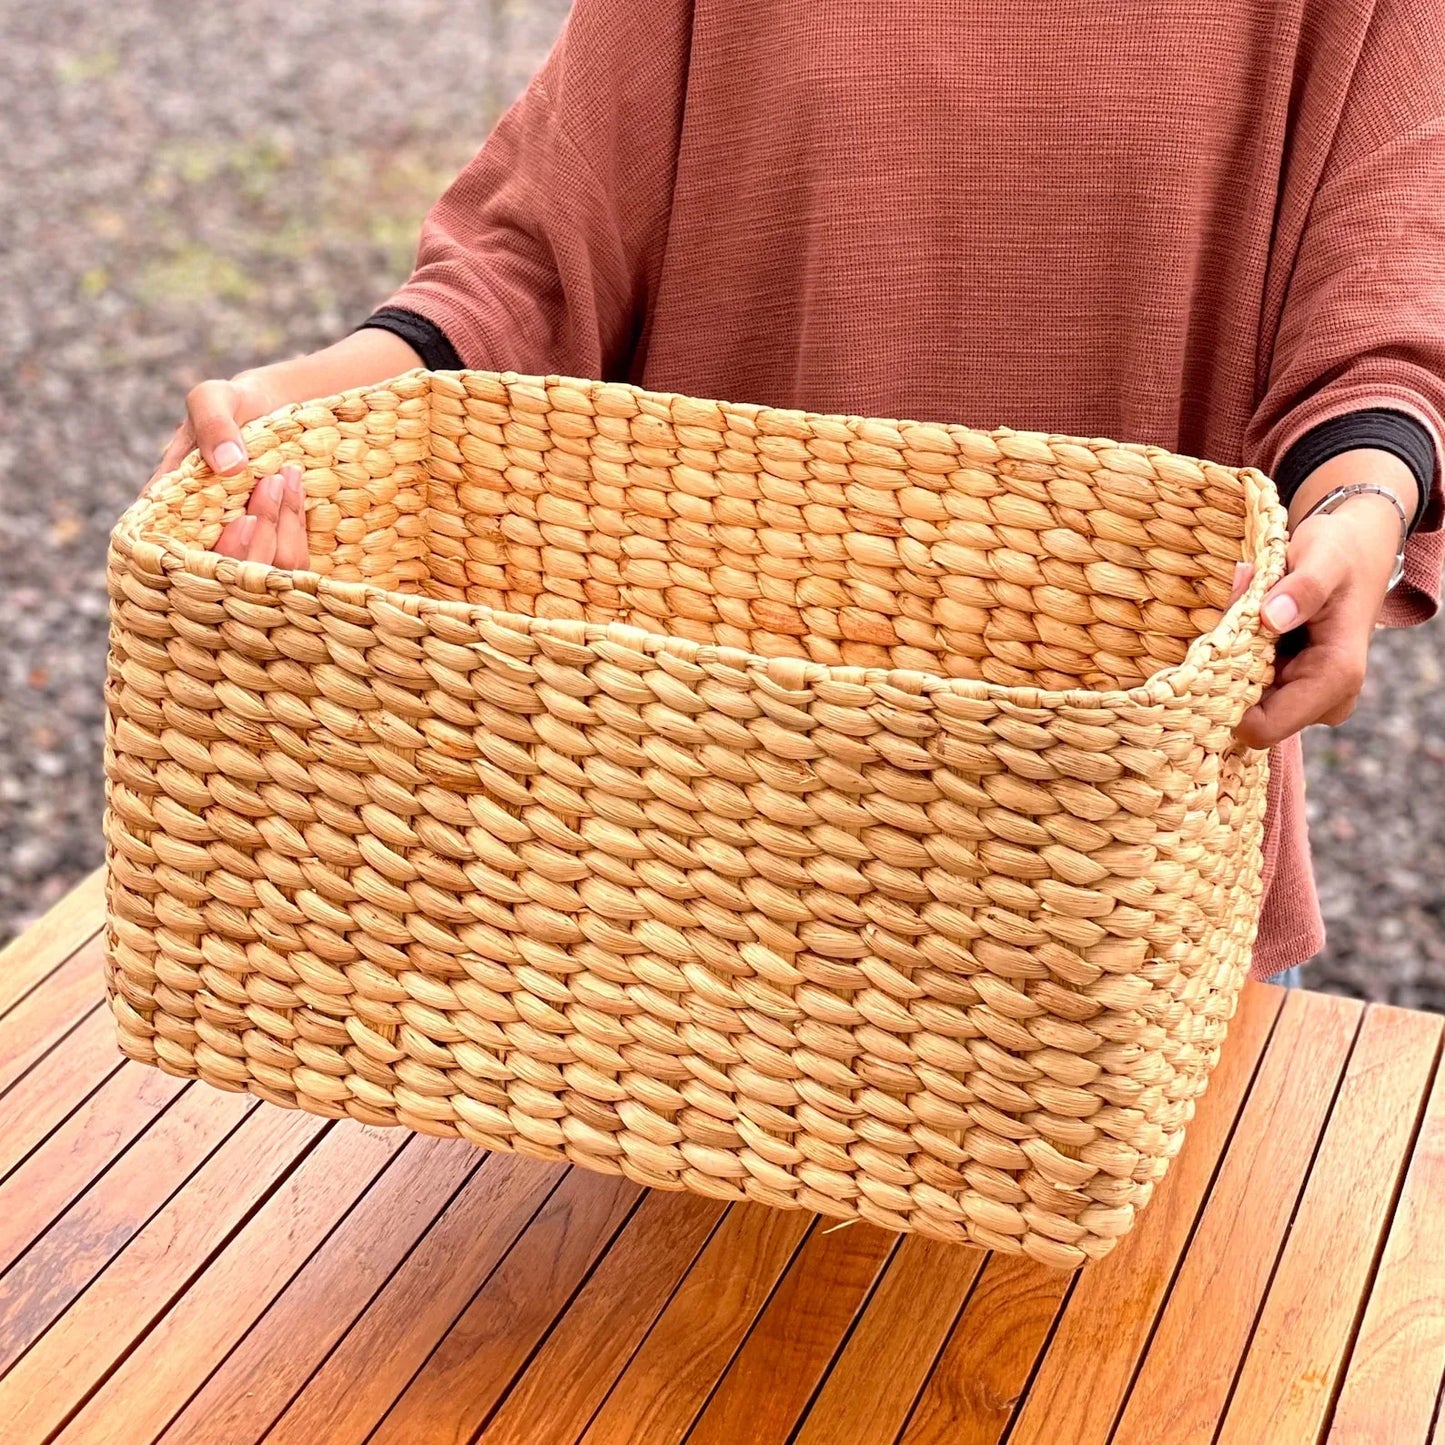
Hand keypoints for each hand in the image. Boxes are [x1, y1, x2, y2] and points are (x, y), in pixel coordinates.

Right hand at [140, 329, 425, 570]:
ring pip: (263, 570)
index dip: (210, 549)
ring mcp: (241, 551)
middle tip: (270, 483)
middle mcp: (204, 540)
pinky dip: (297, 531)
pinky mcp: (275, 554)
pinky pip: (290, 565)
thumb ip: (212, 422)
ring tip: (286, 477)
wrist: (278, 413)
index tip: (243, 519)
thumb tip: (228, 466)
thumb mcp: (215, 399)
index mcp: (170, 512)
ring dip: (280, 529)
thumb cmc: (235, 405)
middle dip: (255, 536)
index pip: (177, 554)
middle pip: (226, 568)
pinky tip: (298, 491)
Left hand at [1230, 450, 1415, 748]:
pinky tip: (1242, 626)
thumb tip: (1273, 618)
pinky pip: (1246, 688)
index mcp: (1336, 677)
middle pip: (1248, 716)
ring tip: (1240, 617)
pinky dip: (1233, 661)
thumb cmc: (1340, 552)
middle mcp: (1324, 700)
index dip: (1225, 707)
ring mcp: (1307, 698)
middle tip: (1226, 623)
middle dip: (1224, 676)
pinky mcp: (1291, 688)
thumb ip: (1303, 587)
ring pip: (1243, 702)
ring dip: (1227, 665)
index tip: (1202, 665)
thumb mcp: (1324, 557)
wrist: (1355, 551)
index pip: (1266, 727)